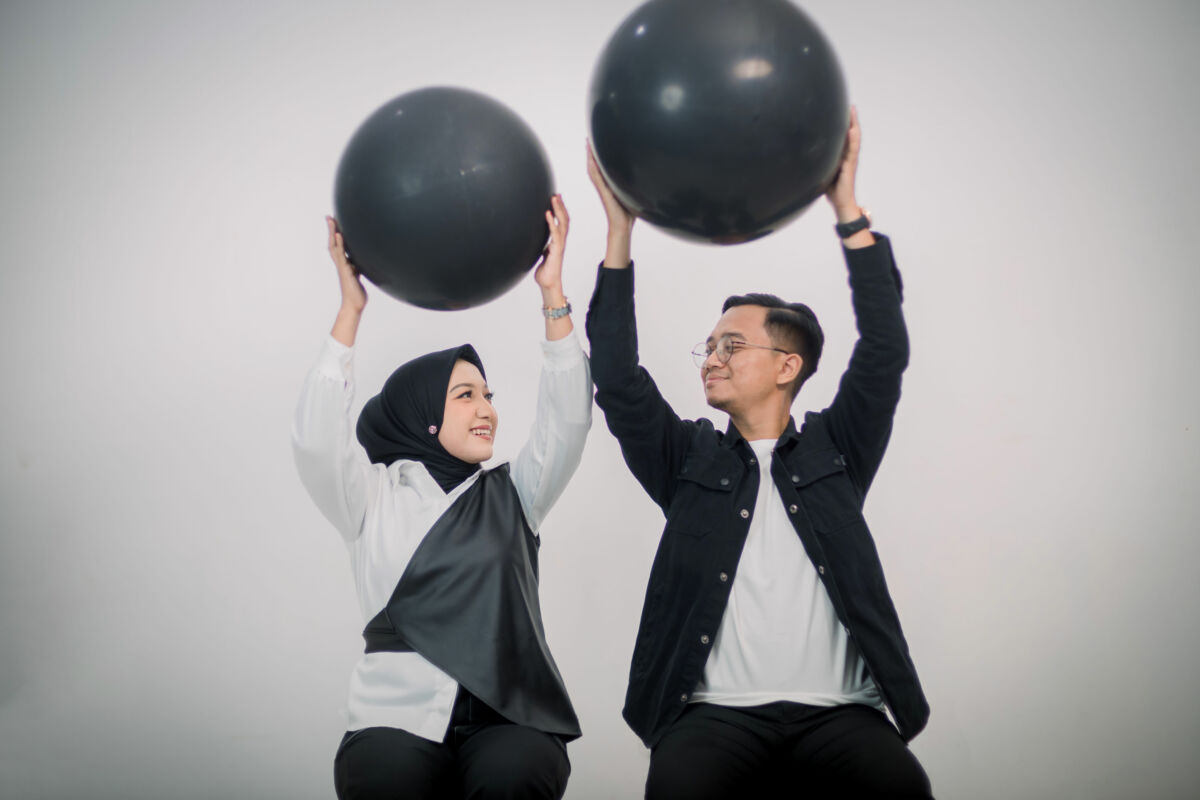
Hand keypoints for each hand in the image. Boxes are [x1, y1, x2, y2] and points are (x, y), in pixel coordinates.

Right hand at [327, 216, 365, 313]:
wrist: (354, 305)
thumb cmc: (356, 292)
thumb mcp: (358, 275)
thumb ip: (358, 266)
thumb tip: (361, 259)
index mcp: (344, 263)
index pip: (338, 245)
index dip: (335, 234)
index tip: (334, 222)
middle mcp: (341, 263)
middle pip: (333, 243)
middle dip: (331, 230)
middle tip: (328, 216)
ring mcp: (342, 266)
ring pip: (334, 247)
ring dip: (332, 233)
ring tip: (331, 220)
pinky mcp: (345, 270)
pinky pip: (341, 255)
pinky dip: (340, 244)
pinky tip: (339, 235)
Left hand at [534, 194, 568, 292]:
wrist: (548, 283)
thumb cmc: (546, 270)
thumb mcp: (542, 253)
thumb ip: (542, 244)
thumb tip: (534, 238)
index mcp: (558, 240)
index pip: (561, 221)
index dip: (560, 210)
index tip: (556, 198)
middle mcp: (561, 241)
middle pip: (564, 219)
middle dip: (561, 206)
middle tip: (556, 194)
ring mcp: (560, 245)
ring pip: (562, 223)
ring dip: (558, 210)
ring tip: (554, 198)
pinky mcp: (556, 250)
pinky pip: (555, 234)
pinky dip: (551, 223)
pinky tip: (547, 214)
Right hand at [586, 141, 634, 233]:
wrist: (623, 226)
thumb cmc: (628, 213)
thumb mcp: (632, 194)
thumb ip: (634, 185)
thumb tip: (645, 177)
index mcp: (610, 184)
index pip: (602, 167)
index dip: (598, 155)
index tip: (597, 143)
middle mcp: (604, 185)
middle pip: (595, 165)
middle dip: (591, 152)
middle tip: (588, 139)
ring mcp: (603, 188)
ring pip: (593, 169)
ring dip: (590, 157)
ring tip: (587, 143)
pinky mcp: (604, 193)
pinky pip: (596, 178)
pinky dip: (593, 168)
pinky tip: (591, 160)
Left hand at [825, 105, 862, 222]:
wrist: (841, 203)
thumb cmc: (832, 189)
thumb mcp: (822, 172)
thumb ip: (818, 163)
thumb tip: (804, 157)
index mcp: (842, 156)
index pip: (843, 136)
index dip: (843, 124)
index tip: (841, 110)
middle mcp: (848, 155)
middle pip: (850, 133)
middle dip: (850, 119)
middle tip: (850, 105)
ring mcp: (850, 159)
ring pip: (854, 138)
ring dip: (853, 124)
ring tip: (853, 111)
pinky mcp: (850, 165)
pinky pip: (852, 150)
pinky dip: (853, 139)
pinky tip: (852, 130)